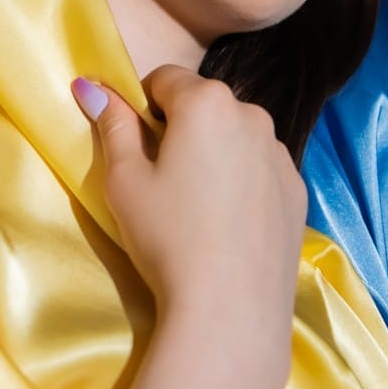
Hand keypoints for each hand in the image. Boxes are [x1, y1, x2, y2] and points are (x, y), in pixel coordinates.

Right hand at [73, 66, 305, 339]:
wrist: (230, 309)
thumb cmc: (166, 235)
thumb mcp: (124, 179)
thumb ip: (112, 125)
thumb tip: (90, 85)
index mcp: (206, 102)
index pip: (163, 79)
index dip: (142, 108)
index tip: (135, 149)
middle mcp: (252, 114)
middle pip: (204, 105)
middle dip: (181, 128)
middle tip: (162, 180)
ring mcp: (281, 153)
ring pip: (235, 135)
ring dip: (214, 152)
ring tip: (196, 205)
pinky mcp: (297, 190)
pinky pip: (260, 168)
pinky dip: (242, 180)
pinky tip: (226, 223)